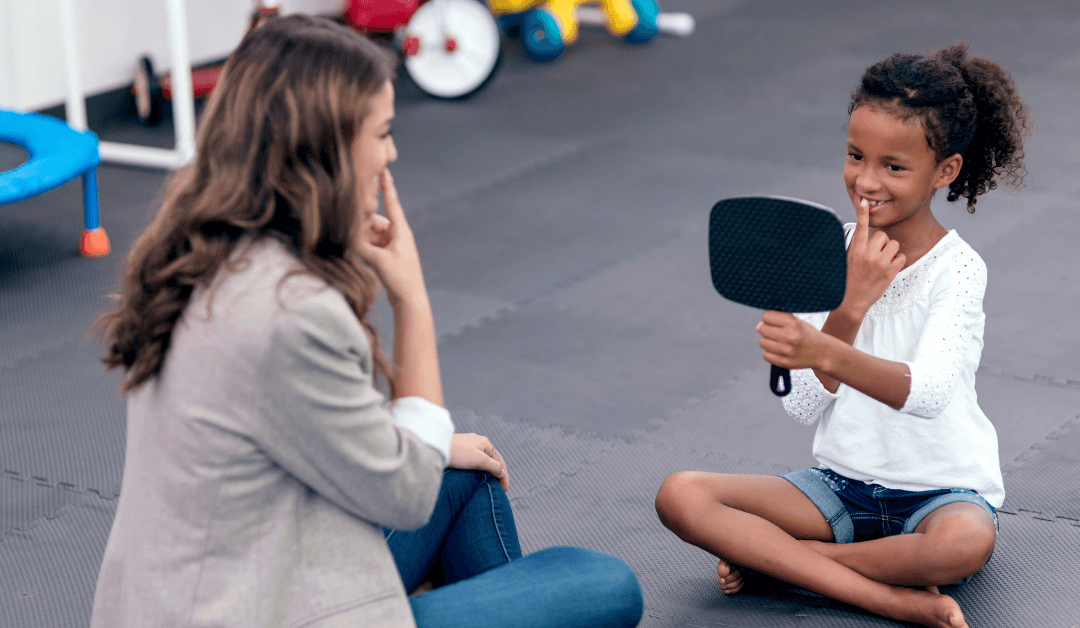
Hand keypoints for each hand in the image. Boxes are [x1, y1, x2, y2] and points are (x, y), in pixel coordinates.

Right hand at [357, 169, 427, 306]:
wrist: (409, 299)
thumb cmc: (400, 278)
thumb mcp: (379, 260)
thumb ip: (361, 246)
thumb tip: (346, 237)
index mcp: (401, 231)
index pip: (392, 203)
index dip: (387, 187)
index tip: (385, 170)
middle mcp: (397, 235)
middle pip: (373, 222)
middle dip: (362, 229)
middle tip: (356, 242)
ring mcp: (392, 245)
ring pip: (370, 235)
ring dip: (362, 243)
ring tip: (363, 257)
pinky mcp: (387, 255)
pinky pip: (371, 246)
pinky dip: (365, 251)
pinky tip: (365, 262)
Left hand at [449, 433, 508, 491]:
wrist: (434, 448)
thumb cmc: (457, 453)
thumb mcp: (479, 460)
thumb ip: (493, 466)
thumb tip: (502, 472)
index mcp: (484, 442)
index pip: (499, 460)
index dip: (504, 476)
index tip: (505, 490)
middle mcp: (477, 443)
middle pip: (491, 461)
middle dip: (496, 474)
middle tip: (498, 489)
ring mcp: (466, 447)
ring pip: (480, 462)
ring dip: (485, 473)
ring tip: (487, 485)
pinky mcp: (457, 452)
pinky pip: (471, 463)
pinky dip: (476, 471)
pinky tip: (473, 478)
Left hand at [756, 310, 827, 369]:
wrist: (822, 352)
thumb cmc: (807, 335)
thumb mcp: (797, 321)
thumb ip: (780, 318)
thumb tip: (761, 322)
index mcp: (793, 323)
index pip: (766, 316)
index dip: (768, 318)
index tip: (773, 321)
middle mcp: (789, 336)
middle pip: (761, 329)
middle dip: (767, 328)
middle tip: (776, 331)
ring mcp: (786, 350)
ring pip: (762, 342)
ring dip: (768, 341)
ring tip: (779, 341)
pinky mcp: (784, 362)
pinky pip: (765, 355)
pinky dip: (770, 353)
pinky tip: (779, 350)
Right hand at [842, 198, 905, 314]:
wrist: (852, 301)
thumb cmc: (849, 280)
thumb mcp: (849, 261)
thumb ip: (858, 247)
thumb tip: (867, 236)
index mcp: (855, 250)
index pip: (860, 227)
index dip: (862, 213)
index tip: (863, 201)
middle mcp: (868, 254)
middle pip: (882, 235)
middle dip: (882, 242)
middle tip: (876, 253)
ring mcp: (880, 263)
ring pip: (894, 244)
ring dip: (891, 251)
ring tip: (883, 261)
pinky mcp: (890, 272)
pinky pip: (902, 257)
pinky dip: (898, 261)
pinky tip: (889, 268)